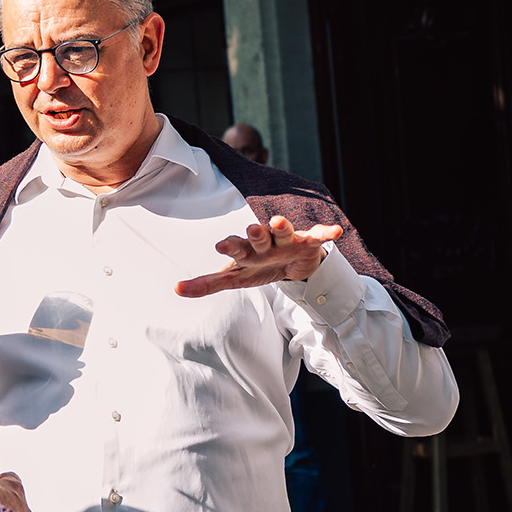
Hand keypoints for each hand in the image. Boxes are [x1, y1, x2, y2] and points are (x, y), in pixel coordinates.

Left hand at [174, 215, 342, 297]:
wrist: (292, 263)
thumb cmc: (258, 266)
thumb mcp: (235, 277)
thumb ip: (208, 283)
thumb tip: (176, 289)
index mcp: (247, 250)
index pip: (236, 246)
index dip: (230, 245)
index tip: (220, 245)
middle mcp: (265, 242)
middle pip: (258, 237)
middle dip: (255, 234)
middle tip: (250, 228)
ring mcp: (287, 240)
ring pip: (283, 231)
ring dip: (282, 226)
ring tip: (278, 221)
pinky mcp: (308, 241)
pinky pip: (317, 236)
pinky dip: (326, 233)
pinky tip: (335, 232)